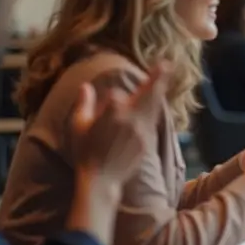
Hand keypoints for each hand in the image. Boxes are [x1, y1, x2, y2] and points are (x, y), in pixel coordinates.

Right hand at [70, 63, 169, 183]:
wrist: (102, 179)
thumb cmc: (86, 153)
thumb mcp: (78, 127)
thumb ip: (83, 104)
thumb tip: (85, 86)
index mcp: (111, 114)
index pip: (116, 95)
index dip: (113, 97)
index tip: (111, 98)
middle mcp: (129, 120)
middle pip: (146, 94)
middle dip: (157, 78)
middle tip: (165, 64)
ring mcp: (140, 131)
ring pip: (153, 107)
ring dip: (159, 91)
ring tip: (165, 76)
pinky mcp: (147, 141)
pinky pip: (152, 122)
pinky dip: (154, 110)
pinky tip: (156, 103)